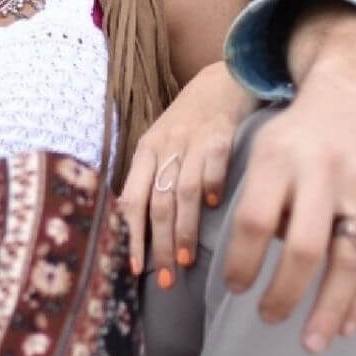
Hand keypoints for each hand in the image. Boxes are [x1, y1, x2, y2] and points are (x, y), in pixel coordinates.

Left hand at [118, 62, 258, 280]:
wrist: (223, 76)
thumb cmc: (192, 119)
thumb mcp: (163, 143)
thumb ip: (154, 178)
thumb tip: (144, 228)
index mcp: (146, 152)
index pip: (131, 200)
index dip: (133, 236)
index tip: (135, 269)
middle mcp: (165, 147)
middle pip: (157, 203)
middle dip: (159, 245)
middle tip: (166, 279)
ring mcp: (193, 140)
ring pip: (182, 190)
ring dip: (184, 228)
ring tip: (186, 259)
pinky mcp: (221, 132)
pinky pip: (214, 161)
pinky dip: (213, 184)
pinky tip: (217, 208)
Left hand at [223, 66, 355, 352]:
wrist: (354, 96)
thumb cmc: (296, 136)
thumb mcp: (263, 151)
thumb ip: (259, 201)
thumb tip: (254, 264)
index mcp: (279, 159)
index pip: (255, 221)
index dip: (244, 261)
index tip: (236, 290)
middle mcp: (322, 173)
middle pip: (304, 246)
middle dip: (285, 292)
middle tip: (268, 319)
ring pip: (347, 260)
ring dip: (329, 308)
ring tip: (312, 344)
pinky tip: (345, 325)